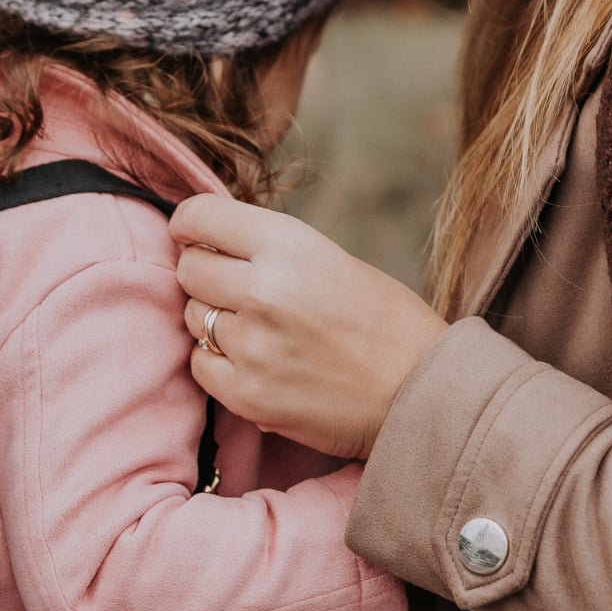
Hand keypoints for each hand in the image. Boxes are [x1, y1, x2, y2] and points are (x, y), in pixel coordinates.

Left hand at [172, 194, 447, 460]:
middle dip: (204, 273)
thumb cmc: (385, 322)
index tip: (190, 232)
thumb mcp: (330, 258)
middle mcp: (263, 290)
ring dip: (213, 319)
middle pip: (189, 268)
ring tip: (260, 329)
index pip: (200, 216)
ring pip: (191, 316)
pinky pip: (199, 363)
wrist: (422, 393)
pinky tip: (254, 361)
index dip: (189, 223)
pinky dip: (217, 361)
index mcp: (289, 245)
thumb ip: (269, 249)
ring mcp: (251, 345)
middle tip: (232, 287)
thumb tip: (209, 241)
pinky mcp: (245, 394)